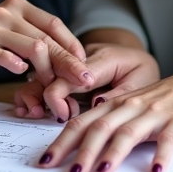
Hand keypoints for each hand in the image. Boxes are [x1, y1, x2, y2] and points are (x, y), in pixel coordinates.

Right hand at [0, 0, 90, 86]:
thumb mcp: (10, 38)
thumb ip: (34, 42)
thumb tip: (70, 61)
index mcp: (18, 6)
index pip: (54, 25)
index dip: (73, 46)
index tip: (85, 66)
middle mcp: (6, 11)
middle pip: (47, 39)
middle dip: (69, 63)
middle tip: (84, 81)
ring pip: (33, 47)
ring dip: (48, 72)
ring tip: (54, 89)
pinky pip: (5, 56)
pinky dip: (18, 67)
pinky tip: (24, 76)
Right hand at [15, 41, 160, 119]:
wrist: (136, 54)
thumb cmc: (140, 69)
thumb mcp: (142, 80)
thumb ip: (119, 93)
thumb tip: (95, 104)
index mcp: (101, 59)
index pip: (71, 74)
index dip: (59, 96)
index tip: (62, 116)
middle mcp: (79, 57)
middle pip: (49, 71)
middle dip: (39, 95)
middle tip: (41, 115)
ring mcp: (68, 63)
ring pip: (41, 74)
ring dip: (34, 94)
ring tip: (32, 112)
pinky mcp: (64, 71)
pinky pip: (43, 79)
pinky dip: (34, 93)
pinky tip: (30, 108)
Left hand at [37, 58, 172, 171]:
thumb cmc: (164, 102)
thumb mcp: (132, 108)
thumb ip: (110, 123)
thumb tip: (81, 148)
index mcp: (116, 105)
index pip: (82, 121)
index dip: (62, 140)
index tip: (46, 160)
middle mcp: (131, 107)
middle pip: (99, 127)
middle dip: (80, 151)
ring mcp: (155, 114)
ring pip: (128, 132)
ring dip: (113, 154)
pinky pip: (169, 139)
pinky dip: (162, 155)